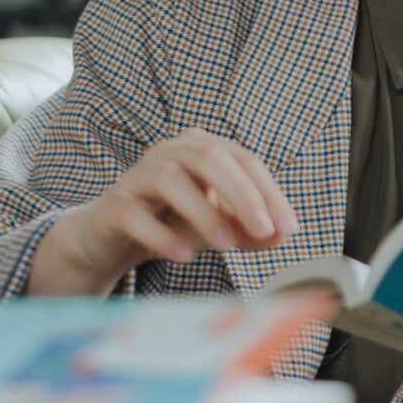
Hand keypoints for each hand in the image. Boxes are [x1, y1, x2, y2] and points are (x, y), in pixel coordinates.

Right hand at [30, 126, 298, 294]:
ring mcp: (138, 176)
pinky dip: (162, 235)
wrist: (113, 238)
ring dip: (203, 212)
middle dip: (242, 193)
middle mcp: (170, 151)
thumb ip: (250, 228)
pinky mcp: (114, 206)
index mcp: (202, 148)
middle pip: (210, 157)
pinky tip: (183, 255)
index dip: (270, 192)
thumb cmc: (173, 222)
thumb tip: (282, 235)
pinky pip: (135, 215)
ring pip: (170, 179)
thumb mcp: (219, 224)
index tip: (288, 226)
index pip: (244, 160)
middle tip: (263, 229)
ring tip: (226, 244)